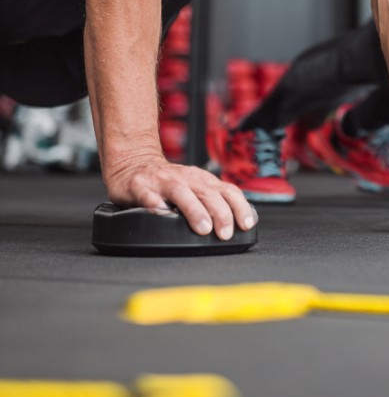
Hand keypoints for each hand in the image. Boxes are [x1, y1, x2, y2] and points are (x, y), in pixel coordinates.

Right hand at [103, 154, 255, 238]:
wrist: (133, 163)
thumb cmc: (168, 181)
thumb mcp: (195, 187)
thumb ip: (212, 201)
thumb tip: (237, 222)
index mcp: (201, 179)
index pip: (227, 190)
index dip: (239, 206)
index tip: (246, 224)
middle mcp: (185, 178)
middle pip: (208, 193)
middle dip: (220, 213)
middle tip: (225, 233)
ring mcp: (162, 181)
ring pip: (181, 192)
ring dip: (194, 210)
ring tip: (203, 228)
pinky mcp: (139, 186)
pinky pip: (147, 195)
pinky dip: (154, 203)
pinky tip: (160, 212)